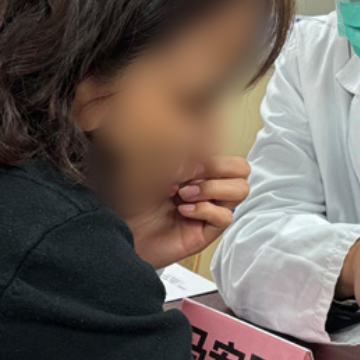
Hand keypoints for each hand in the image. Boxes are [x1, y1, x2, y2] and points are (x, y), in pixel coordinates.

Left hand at [123, 155, 249, 269]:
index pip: (226, 149)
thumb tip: (210, 128)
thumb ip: (184, 148)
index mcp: (199, 166)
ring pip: (240, 190)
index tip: (184, 155)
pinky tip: (183, 210)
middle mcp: (207, 185)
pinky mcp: (206, 231)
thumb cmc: (131, 195)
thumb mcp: (155, 162)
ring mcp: (209, 208)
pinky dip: (206, 210)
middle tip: (188, 176)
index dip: (210, 151)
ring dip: (212, 188)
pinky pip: (226, 217)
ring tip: (183, 194)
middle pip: (241, 169)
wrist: (118, 226)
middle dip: (216, 168)